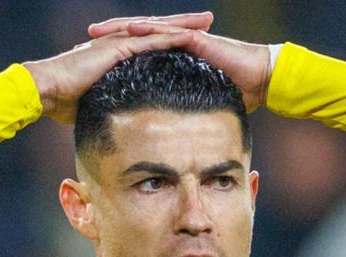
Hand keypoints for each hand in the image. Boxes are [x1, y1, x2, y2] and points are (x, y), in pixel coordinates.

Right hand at [23, 13, 211, 122]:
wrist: (45, 90)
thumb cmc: (62, 101)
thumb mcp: (93, 102)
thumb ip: (107, 105)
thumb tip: (117, 123)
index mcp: (114, 53)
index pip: (148, 42)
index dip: (169, 38)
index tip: (192, 38)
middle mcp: (118, 42)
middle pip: (157, 30)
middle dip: (183, 23)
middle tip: (208, 19)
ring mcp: (117, 43)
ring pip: (157, 30)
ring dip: (182, 25)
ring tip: (205, 21)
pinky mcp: (115, 48)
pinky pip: (148, 41)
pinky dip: (169, 38)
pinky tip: (189, 36)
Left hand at [88, 14, 272, 110]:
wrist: (262, 80)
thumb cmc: (238, 93)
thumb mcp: (199, 105)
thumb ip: (182, 115)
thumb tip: (169, 139)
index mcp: (173, 57)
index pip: (139, 52)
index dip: (114, 54)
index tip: (90, 59)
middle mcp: (177, 44)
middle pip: (137, 37)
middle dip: (109, 37)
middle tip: (84, 39)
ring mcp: (186, 39)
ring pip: (148, 30)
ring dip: (121, 29)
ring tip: (98, 31)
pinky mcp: (197, 40)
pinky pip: (168, 33)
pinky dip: (149, 31)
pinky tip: (130, 31)